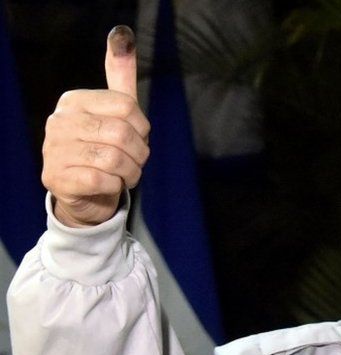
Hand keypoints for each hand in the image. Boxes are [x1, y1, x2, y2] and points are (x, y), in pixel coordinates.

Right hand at [42, 25, 149, 226]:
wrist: (85, 190)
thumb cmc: (105, 146)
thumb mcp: (116, 109)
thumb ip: (120, 74)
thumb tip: (122, 34)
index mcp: (74, 100)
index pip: (127, 106)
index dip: (143, 127)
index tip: (138, 137)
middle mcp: (59, 122)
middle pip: (122, 134)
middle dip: (140, 153)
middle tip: (136, 161)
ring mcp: (53, 150)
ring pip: (113, 159)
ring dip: (130, 171)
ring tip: (126, 174)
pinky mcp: (56, 178)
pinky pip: (101, 180)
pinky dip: (115, 185)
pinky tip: (110, 184)